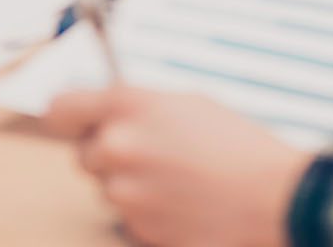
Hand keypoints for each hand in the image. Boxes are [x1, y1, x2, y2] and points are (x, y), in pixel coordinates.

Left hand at [46, 88, 302, 246]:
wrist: (271, 197)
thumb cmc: (238, 145)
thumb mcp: (186, 103)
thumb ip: (138, 106)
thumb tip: (110, 114)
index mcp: (126, 107)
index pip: (61, 109)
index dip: (69, 116)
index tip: (74, 121)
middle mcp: (116, 148)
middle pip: (85, 154)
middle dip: (110, 155)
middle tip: (151, 153)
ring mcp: (124, 193)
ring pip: (108, 189)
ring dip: (131, 185)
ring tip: (177, 180)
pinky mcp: (136, 229)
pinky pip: (127, 218)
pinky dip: (147, 212)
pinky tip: (182, 202)